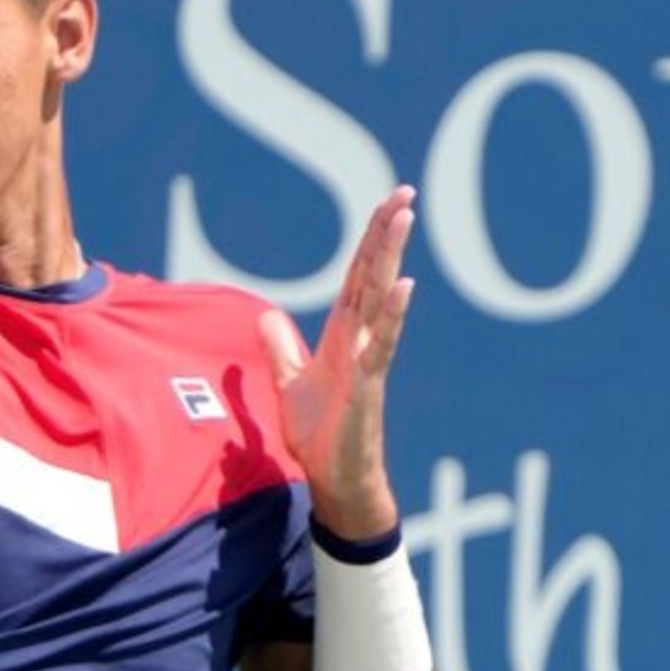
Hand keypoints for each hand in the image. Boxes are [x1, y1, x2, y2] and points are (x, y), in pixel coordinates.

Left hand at [258, 185, 417, 539]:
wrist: (333, 478)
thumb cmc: (321, 434)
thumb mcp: (290, 382)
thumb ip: (280, 348)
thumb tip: (265, 315)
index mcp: (344, 335)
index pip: (357, 278)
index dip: (368, 242)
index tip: (384, 204)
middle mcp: (361, 340)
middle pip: (373, 276)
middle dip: (386, 235)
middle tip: (404, 192)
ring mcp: (369, 361)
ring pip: (381, 300)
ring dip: (391, 258)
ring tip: (404, 218)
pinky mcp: (368, 386)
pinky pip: (382, 345)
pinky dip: (393, 315)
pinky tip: (404, 286)